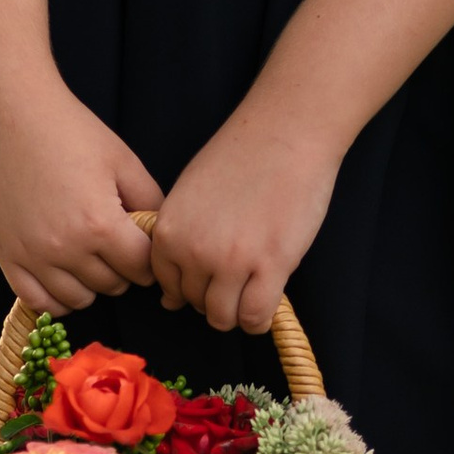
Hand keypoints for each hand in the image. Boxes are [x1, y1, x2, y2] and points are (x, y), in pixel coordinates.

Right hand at [0, 82, 159, 317]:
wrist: (7, 110)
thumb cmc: (68, 129)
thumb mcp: (122, 160)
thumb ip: (150, 201)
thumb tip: (160, 233)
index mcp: (100, 224)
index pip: (142, 267)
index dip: (150, 257)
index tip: (144, 245)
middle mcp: (66, 248)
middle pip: (113, 285)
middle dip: (123, 269)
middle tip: (118, 244)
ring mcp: (32, 255)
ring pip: (79, 299)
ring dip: (93, 284)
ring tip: (92, 257)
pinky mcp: (5, 255)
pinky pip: (38, 302)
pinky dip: (57, 298)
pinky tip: (65, 277)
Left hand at [148, 113, 341, 334]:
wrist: (285, 134)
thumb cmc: (241, 158)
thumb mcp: (190, 195)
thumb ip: (178, 240)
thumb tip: (171, 299)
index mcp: (169, 231)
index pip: (168, 285)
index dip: (191, 286)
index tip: (212, 276)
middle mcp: (193, 250)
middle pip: (196, 303)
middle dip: (215, 298)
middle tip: (239, 276)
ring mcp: (231, 261)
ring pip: (223, 317)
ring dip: (237, 312)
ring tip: (253, 289)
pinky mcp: (270, 266)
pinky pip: (255, 316)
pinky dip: (259, 319)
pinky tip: (267, 300)